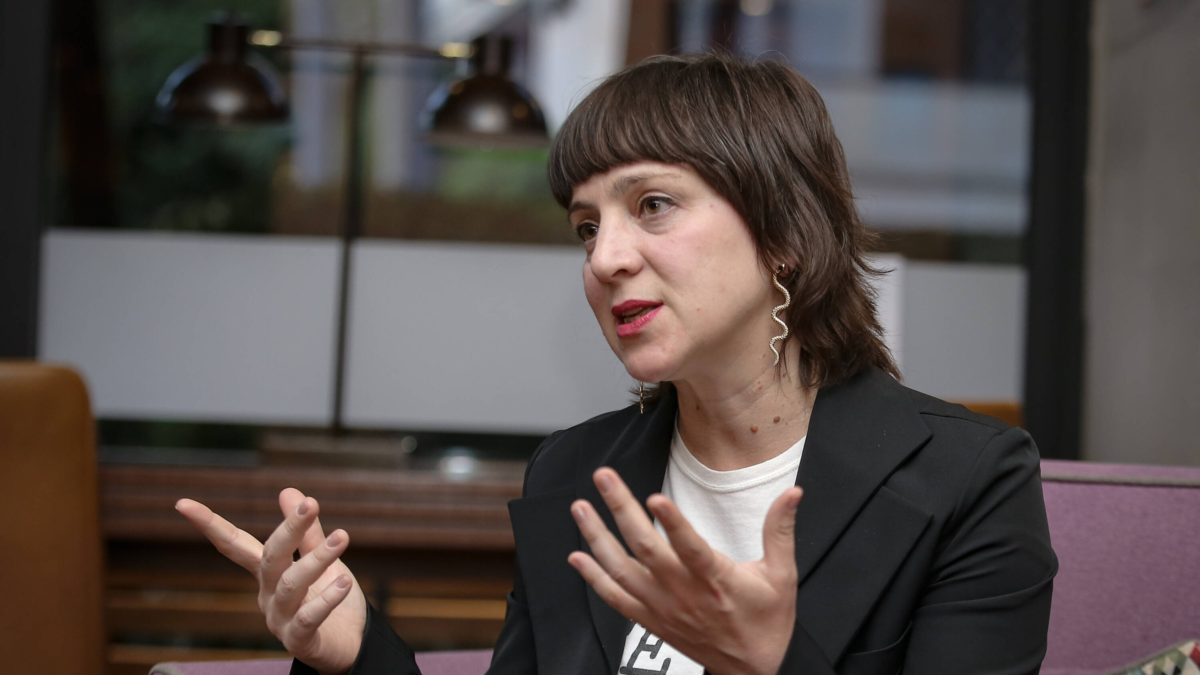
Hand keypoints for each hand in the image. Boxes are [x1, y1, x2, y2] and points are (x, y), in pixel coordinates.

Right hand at [175, 489, 366, 674]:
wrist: (350, 645)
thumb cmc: (328, 598)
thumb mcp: (319, 560)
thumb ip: (306, 532)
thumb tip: (288, 490)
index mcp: (267, 573)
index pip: (234, 545)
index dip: (210, 524)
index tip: (182, 504)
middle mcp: (267, 595)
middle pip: (270, 558)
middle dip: (288, 529)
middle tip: (311, 503)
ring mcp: (280, 619)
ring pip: (290, 585)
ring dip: (317, 559)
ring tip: (342, 538)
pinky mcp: (300, 641)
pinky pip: (308, 618)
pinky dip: (326, 600)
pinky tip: (345, 582)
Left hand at [568, 468, 801, 674]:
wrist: (753, 672)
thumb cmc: (767, 622)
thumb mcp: (782, 577)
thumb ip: (780, 531)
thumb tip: (792, 494)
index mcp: (717, 579)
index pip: (691, 547)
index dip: (673, 522)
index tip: (655, 497)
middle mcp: (684, 593)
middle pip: (646, 548)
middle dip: (621, 509)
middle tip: (604, 477)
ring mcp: (663, 607)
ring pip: (621, 570)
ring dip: (597, 537)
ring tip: (580, 507)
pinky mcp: (651, 620)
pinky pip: (615, 599)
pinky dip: (593, 578)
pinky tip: (577, 556)